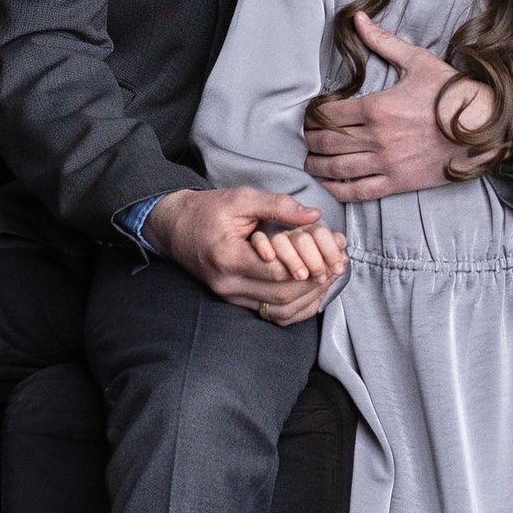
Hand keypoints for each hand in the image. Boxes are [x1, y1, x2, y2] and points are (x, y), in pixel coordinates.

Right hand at [145, 187, 342, 324]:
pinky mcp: (235, 301)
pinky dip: (295, 306)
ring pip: (278, 310)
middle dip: (314, 282)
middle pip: (281, 296)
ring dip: (309, 297)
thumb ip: (278, 205)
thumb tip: (313, 216)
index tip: (329, 254)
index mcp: (227, 258)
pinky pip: (270, 314)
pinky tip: (312, 290)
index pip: (276, 272)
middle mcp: (227, 284)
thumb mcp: (241, 198)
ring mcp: (230, 297)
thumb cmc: (207, 211)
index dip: (307, 265)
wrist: (175, 227)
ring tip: (329, 276)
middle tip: (337, 265)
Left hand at [299, 12, 499, 201]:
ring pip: (338, 168)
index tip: (309, 117)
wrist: (484, 126)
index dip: (312, 117)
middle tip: (305, 140)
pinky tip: (329, 185)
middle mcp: (377, 137)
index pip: (329, 115)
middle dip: (310, 141)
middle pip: (328, 142)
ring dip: (317, 166)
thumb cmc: (453, 93)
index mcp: (377, 107)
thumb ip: (383, 42)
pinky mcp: (398, 181)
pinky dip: (338, 190)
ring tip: (309, 162)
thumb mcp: (418, 61)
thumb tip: (358, 19)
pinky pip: (359, 191)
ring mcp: (387, 162)